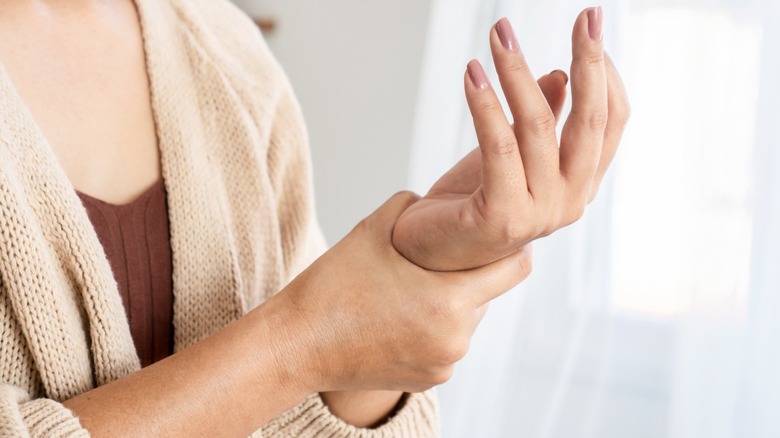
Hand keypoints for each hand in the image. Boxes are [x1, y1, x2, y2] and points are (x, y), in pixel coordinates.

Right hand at [273, 192, 531, 392]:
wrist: (297, 345)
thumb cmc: (332, 286)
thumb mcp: (373, 229)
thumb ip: (415, 206)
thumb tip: (438, 200)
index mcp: (449, 300)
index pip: (515, 268)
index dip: (510, 247)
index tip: (496, 234)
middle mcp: (456, 338)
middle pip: (488, 294)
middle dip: (470, 275)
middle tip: (440, 259)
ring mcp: (444, 364)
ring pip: (467, 321)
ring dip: (451, 303)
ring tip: (412, 290)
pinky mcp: (430, 380)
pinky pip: (447, 344)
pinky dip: (434, 329)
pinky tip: (401, 316)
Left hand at [392, 9, 629, 270]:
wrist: (429, 253)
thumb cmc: (471, 202)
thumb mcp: (512, 154)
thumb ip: (543, 122)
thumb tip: (561, 76)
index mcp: (580, 183)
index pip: (611, 121)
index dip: (606, 72)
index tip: (591, 26)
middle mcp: (570, 200)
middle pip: (589, 121)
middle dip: (589, 62)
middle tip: (586, 15)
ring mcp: (540, 213)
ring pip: (537, 126)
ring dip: (516, 71)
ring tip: (498, 34)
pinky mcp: (502, 217)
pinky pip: (498, 147)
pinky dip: (485, 104)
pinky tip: (473, 73)